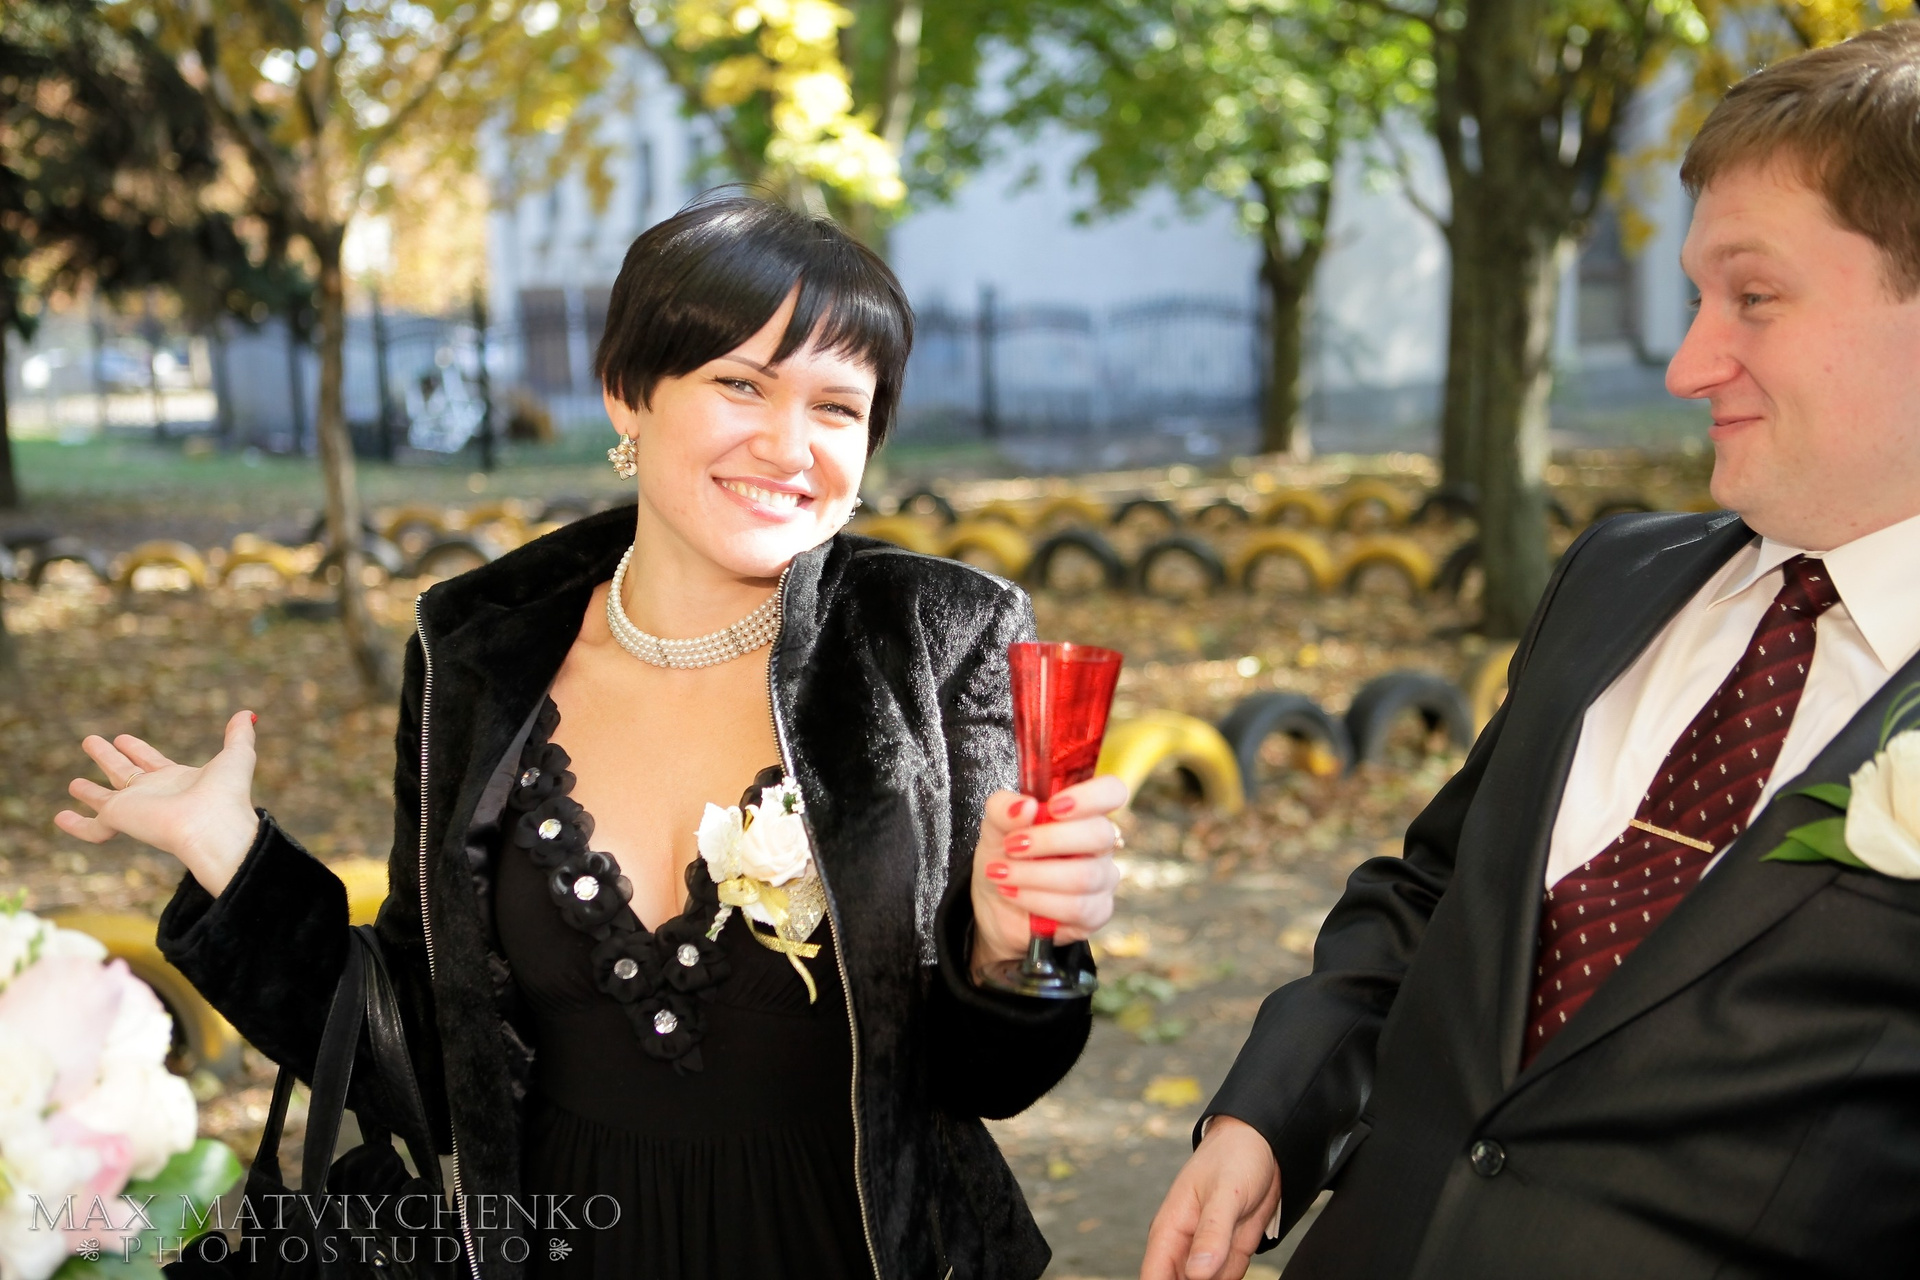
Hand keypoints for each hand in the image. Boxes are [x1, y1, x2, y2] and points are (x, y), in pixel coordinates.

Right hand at [54, 711, 262, 897]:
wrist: (212, 826)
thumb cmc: (227, 794)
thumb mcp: (237, 755)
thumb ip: (239, 735)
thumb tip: (247, 713)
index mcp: (177, 780)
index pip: (151, 762)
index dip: (137, 750)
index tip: (123, 738)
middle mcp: (153, 794)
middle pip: (124, 772)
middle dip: (108, 757)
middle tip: (91, 741)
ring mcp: (134, 808)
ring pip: (104, 797)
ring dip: (89, 791)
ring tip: (73, 782)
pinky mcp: (119, 819)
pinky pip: (92, 827)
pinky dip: (76, 825)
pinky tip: (60, 817)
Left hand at [968, 773, 1129, 979]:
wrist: (995, 904)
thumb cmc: (1005, 857)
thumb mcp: (995, 827)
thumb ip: (1004, 809)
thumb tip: (1024, 806)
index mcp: (1084, 813)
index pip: (1112, 792)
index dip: (1092, 796)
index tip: (1054, 806)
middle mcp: (1100, 845)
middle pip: (1099, 834)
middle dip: (1049, 840)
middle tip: (1011, 845)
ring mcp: (1103, 881)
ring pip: (1084, 876)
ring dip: (1033, 874)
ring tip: (1001, 873)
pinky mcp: (1096, 914)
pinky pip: (1075, 908)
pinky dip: (1037, 900)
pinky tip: (1013, 893)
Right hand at [1141, 1115, 1282, 1279]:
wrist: (1263, 1145)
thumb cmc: (1235, 1158)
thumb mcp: (1226, 1193)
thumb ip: (1212, 1233)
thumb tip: (1196, 1275)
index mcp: (1169, 1229)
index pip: (1153, 1277)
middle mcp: (1183, 1245)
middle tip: (1221, 1252)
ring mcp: (1206, 1251)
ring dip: (1223, 1273)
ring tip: (1234, 1235)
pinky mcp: (1227, 1254)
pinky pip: (1228, 1277)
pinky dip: (1235, 1270)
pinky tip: (1241, 1238)